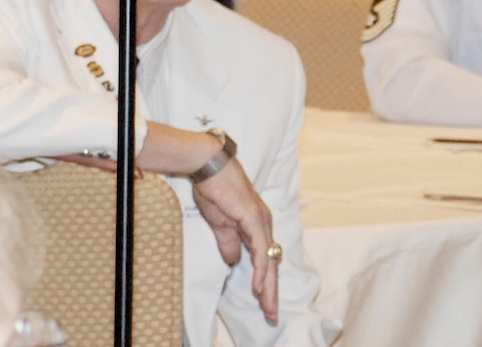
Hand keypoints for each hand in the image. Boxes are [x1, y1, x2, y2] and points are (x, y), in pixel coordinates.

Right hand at [191, 156, 280, 323]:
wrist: (209, 167)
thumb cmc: (215, 190)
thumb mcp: (220, 224)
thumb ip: (228, 242)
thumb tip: (233, 260)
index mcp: (256, 225)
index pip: (265, 259)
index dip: (265, 282)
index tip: (264, 303)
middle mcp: (263, 224)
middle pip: (271, 263)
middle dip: (271, 290)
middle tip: (271, 314)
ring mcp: (260, 221)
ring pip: (269, 259)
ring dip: (268, 285)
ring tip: (268, 307)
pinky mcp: (253, 218)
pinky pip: (260, 249)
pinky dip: (261, 268)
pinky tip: (259, 284)